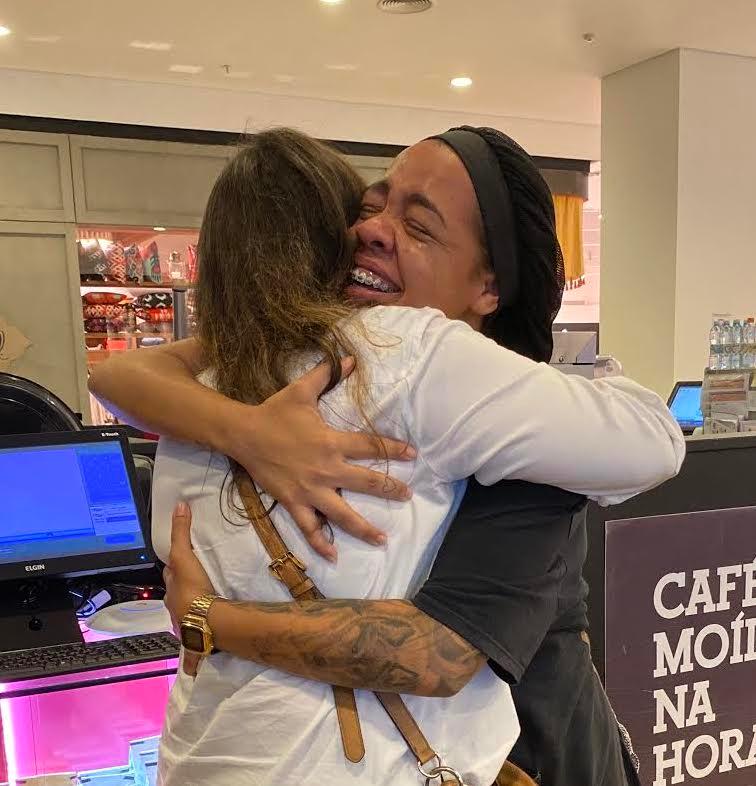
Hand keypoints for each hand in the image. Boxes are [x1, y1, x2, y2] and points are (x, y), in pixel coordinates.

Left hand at [164, 502, 215, 675]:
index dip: (174, 567)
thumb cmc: (191, 589)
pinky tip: (213, 622)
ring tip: (208, 598)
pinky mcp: (200, 633)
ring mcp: (186, 621)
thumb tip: (179, 506)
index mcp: (170, 590)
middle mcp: (174, 607)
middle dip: (184, 587)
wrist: (206, 622)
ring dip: (194, 604)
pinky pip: (200, 626)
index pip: (170, 574)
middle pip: (178, 593)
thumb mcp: (183, 556)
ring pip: (187, 609)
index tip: (182, 560)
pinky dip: (204, 623)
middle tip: (197, 577)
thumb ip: (181, 533)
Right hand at [224, 357, 415, 560]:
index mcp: (331, 442)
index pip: (370, 447)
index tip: (414, 455)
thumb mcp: (301, 390)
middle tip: (407, 495)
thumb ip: (327, 374)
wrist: (242, 434)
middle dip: (390, 490)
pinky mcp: (293, 502)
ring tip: (383, 540)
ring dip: (364, 528)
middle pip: (366, 482)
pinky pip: (309, 527)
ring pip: (343, 514)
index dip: (394, 450)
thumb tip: (350, 358)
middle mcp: (326, 469)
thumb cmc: (274, 412)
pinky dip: (321, 543)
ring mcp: (310, 490)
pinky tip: (334, 556)